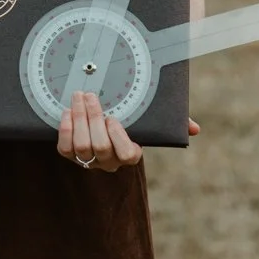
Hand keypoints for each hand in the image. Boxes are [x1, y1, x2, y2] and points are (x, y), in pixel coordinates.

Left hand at [57, 91, 200, 170]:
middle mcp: (109, 162)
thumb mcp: (150, 122)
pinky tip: (66, 111)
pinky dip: (64, 130)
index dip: (118, 138)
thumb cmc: (131, 122)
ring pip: (82, 147)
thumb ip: (173, 123)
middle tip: (91, 96)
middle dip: (93, 120)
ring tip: (79, 96)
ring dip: (78, 119)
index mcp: (130, 154)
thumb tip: (195, 128)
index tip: (114, 118)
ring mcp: (89, 161)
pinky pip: (64, 149)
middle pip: (100, 148)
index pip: (127, 156)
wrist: (100, 126)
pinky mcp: (71, 156)